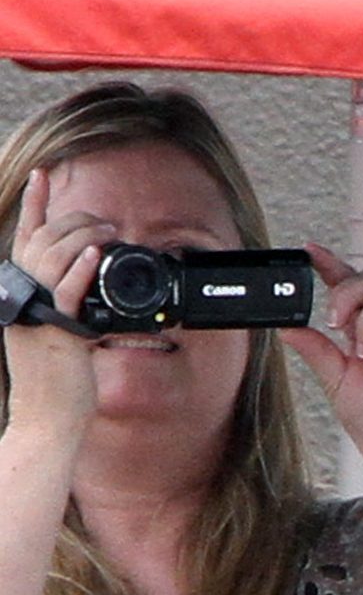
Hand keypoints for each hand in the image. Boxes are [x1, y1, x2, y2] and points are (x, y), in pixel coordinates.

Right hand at [1, 165, 104, 444]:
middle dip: (74, 221)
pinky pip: (68, 290)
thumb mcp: (56, 334)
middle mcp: (24, 295)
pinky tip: (96, 254)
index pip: (25, 238)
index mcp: (22, 292)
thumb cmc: (54, 384)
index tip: (43, 175)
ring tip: (107, 231)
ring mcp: (38, 310)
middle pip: (43, 239)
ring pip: (54, 256)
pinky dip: (81, 268)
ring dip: (83, 236)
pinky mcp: (58, 329)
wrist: (47, 418)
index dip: (35, 205)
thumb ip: (66, 306)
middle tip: (104, 221)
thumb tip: (87, 286)